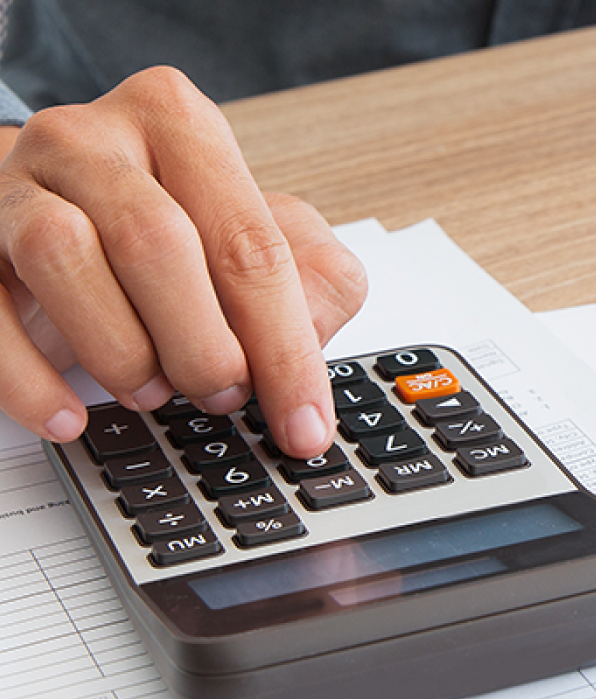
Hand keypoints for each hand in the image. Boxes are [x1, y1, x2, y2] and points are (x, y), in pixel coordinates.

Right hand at [0, 67, 366, 456]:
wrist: (53, 200)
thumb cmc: (170, 221)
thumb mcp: (261, 230)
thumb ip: (312, 277)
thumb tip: (307, 352)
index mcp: (179, 124)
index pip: (250, 243)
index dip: (284, 348)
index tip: (304, 425)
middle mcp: (91, 139)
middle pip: (155, 240)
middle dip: (201, 343)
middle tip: (223, 396)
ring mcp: (14, 184)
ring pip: (62, 256)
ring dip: (119, 351)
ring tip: (153, 392)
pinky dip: (27, 377)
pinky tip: (69, 416)